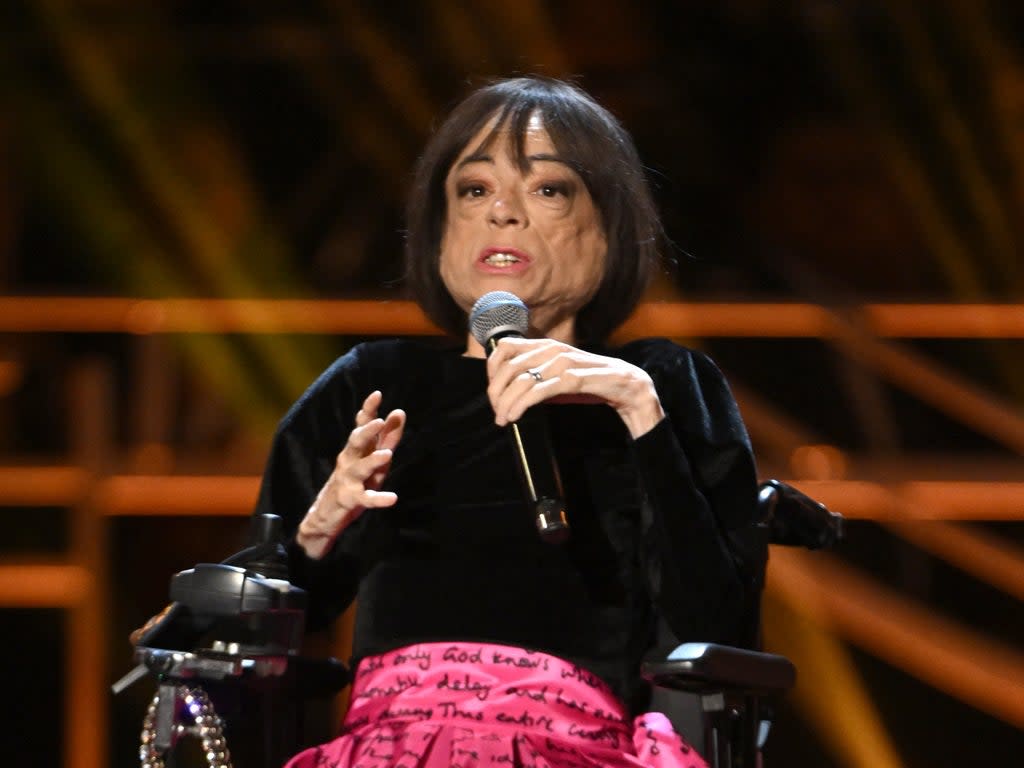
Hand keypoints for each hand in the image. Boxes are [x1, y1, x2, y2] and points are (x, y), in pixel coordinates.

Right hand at [297, 391, 405, 558]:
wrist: (326, 515)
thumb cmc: (355, 481)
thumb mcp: (374, 458)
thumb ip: (388, 437)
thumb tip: (399, 411)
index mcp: (356, 449)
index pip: (362, 425)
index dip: (368, 410)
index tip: (377, 394)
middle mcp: (349, 460)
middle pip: (356, 442)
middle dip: (367, 432)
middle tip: (379, 421)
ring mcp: (348, 480)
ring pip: (360, 469)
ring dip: (372, 461)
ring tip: (386, 455)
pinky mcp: (350, 500)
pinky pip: (365, 499)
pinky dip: (378, 499)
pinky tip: (392, 498)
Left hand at [485, 337, 664, 437]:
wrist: (630, 387)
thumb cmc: (592, 383)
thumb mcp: (559, 374)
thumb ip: (537, 374)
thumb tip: (506, 387)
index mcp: (547, 345)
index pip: (506, 347)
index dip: (492, 369)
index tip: (493, 392)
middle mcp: (554, 349)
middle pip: (510, 366)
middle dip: (497, 391)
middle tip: (496, 411)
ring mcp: (566, 362)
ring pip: (523, 379)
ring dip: (508, 401)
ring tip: (503, 418)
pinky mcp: (576, 378)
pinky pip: (541, 390)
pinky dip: (523, 404)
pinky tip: (517, 415)